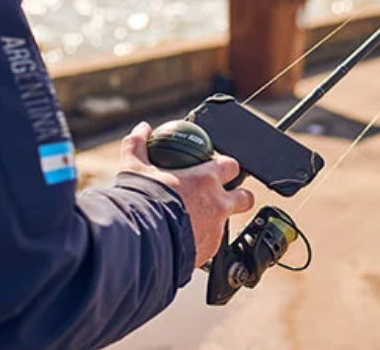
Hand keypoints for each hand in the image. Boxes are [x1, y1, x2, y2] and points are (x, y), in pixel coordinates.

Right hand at [118, 123, 254, 267]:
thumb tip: (142, 128)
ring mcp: (216, 230)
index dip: (227, 166)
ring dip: (218, 220)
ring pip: (227, 223)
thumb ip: (138, 145)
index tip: (216, 168)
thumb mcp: (134, 167)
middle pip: (245, 197)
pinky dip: (202, 240)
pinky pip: (212, 244)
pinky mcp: (210, 252)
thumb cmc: (139, 202)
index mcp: (205, 179)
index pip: (232, 165)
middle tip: (223, 196)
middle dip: (239, 196)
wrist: (138, 242)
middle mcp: (217, 204)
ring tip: (198, 221)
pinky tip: (186, 239)